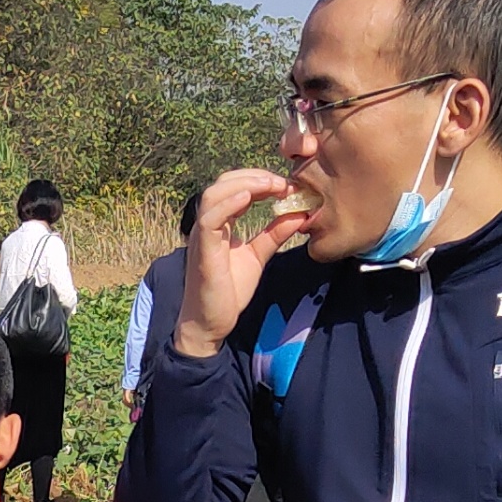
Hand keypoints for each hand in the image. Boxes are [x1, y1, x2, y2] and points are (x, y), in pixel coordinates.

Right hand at [173, 168, 313, 359]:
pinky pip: (210, 219)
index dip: (260, 180)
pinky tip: (248, 198)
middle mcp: (208, 225)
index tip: (287, 185)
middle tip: (283, 183)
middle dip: (254, 176)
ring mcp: (202, 237)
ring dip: (244, 184)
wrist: (210, 324)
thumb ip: (273, 234)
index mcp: (220, 224)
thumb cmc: (228, 292)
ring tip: (270, 186)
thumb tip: (299, 214)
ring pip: (214, 194)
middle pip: (224, 183)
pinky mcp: (202, 251)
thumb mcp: (257, 256)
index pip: (235, 187)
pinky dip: (228, 204)